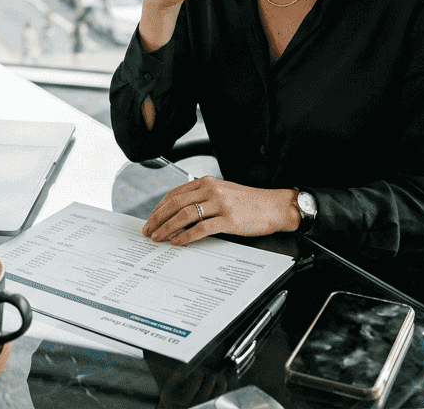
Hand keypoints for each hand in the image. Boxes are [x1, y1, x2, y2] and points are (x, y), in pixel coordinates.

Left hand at [142, 176, 297, 245]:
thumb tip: (178, 214)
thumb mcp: (223, 192)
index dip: (159, 208)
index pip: (174, 194)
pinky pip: (201, 229)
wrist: (275, 206)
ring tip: (158, 238)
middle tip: (148, 231)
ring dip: (167, 228)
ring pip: (184, 215)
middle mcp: (211, 190)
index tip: (151, 219)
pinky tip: (177, 242)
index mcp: (207, 182)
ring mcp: (220, 204)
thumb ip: (202, 197)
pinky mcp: (228, 220)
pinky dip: (185, 236)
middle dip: (158, 219)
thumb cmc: (249, 202)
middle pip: (175, 204)